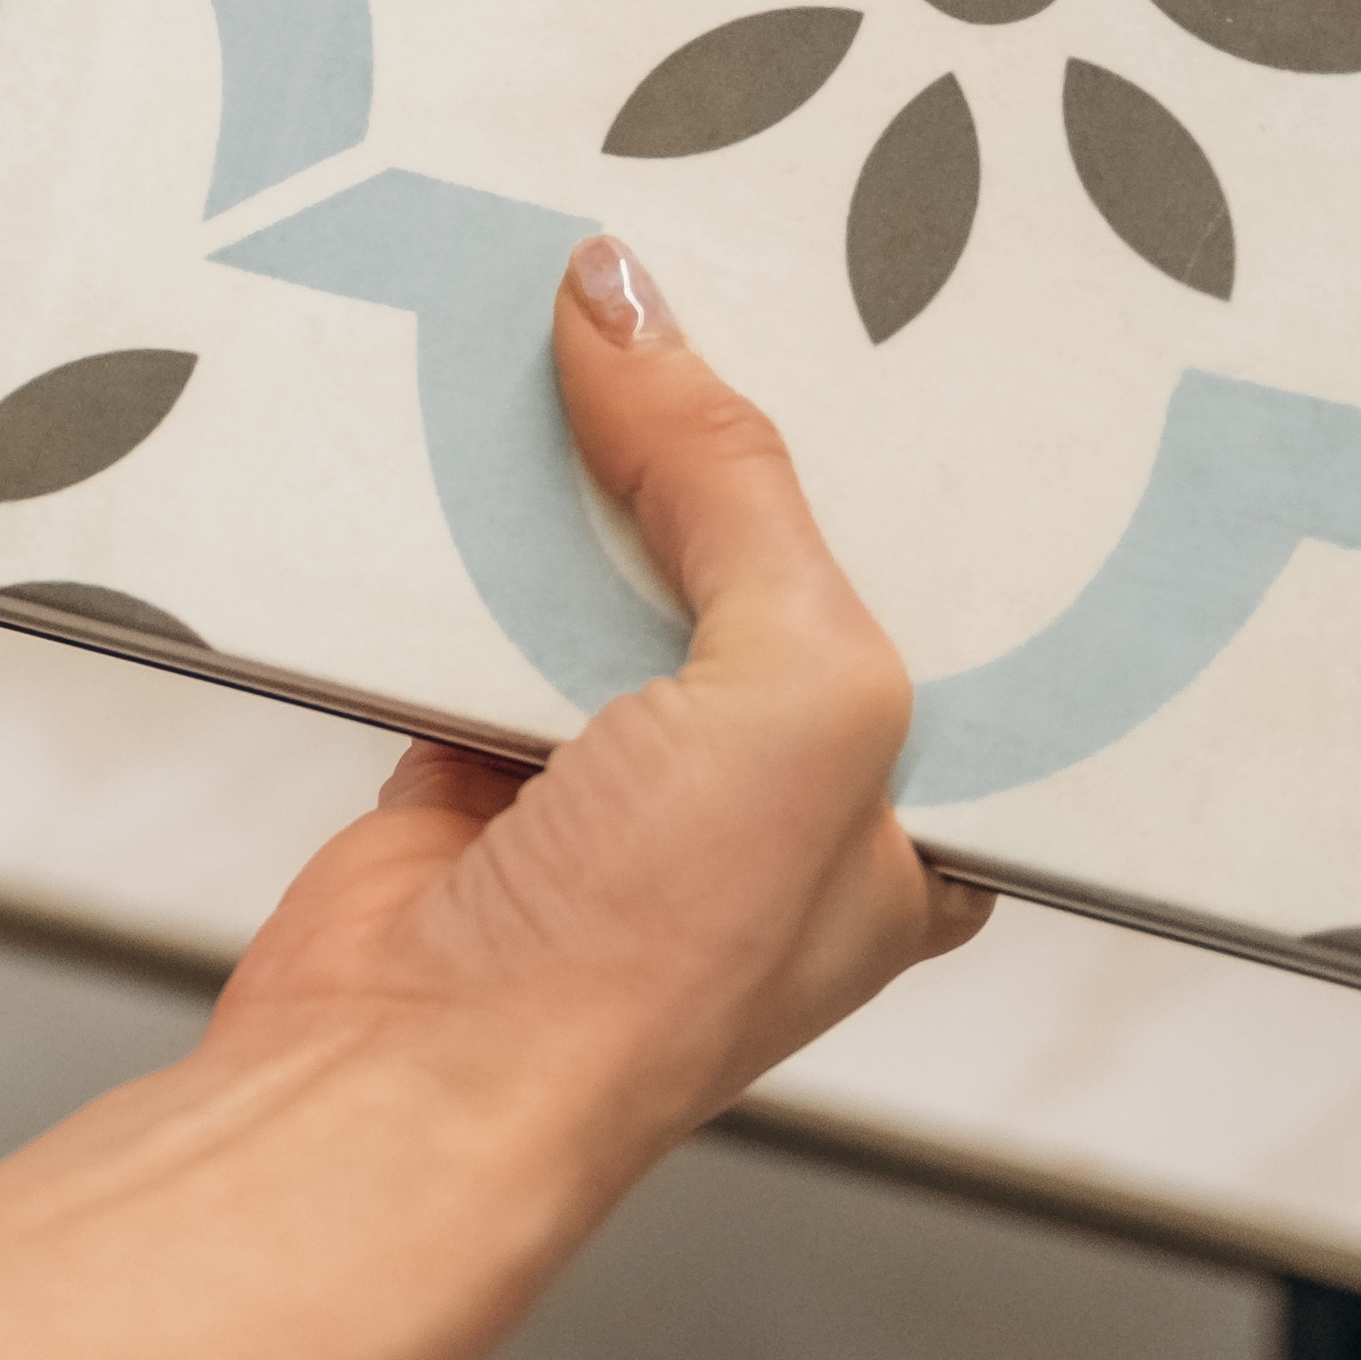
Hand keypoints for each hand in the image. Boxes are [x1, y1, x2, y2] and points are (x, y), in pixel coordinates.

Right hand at [206, 232, 984, 1194]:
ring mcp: (622, 781)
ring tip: (579, 311)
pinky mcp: (478, 759)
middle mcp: (777, 797)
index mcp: (917, 812)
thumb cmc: (656, 960)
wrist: (412, 1085)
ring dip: (582, 471)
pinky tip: (459, 426)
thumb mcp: (792, 688)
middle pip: (763, 559)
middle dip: (731, 438)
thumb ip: (728, 483)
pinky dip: (457, 532)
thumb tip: (629, 303)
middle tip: (717, 273)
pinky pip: (478, 601)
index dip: (923, 471)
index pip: (948, 602)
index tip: (896, 313)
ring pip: (613, 570)